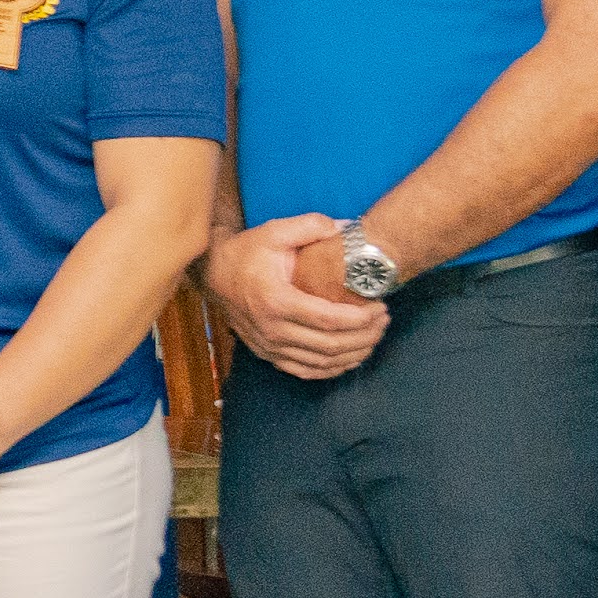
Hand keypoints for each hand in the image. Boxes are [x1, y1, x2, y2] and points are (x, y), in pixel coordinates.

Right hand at [206, 212, 386, 382]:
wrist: (213, 275)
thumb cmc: (246, 253)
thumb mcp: (275, 231)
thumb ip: (310, 226)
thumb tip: (345, 228)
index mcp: (277, 301)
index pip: (329, 319)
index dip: (361, 318)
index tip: (380, 306)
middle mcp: (273, 330)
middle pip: (331, 345)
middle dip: (365, 336)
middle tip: (384, 320)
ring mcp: (270, 346)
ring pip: (322, 363)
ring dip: (354, 354)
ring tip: (374, 336)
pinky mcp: (268, 355)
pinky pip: (306, 371)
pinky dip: (333, 370)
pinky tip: (351, 358)